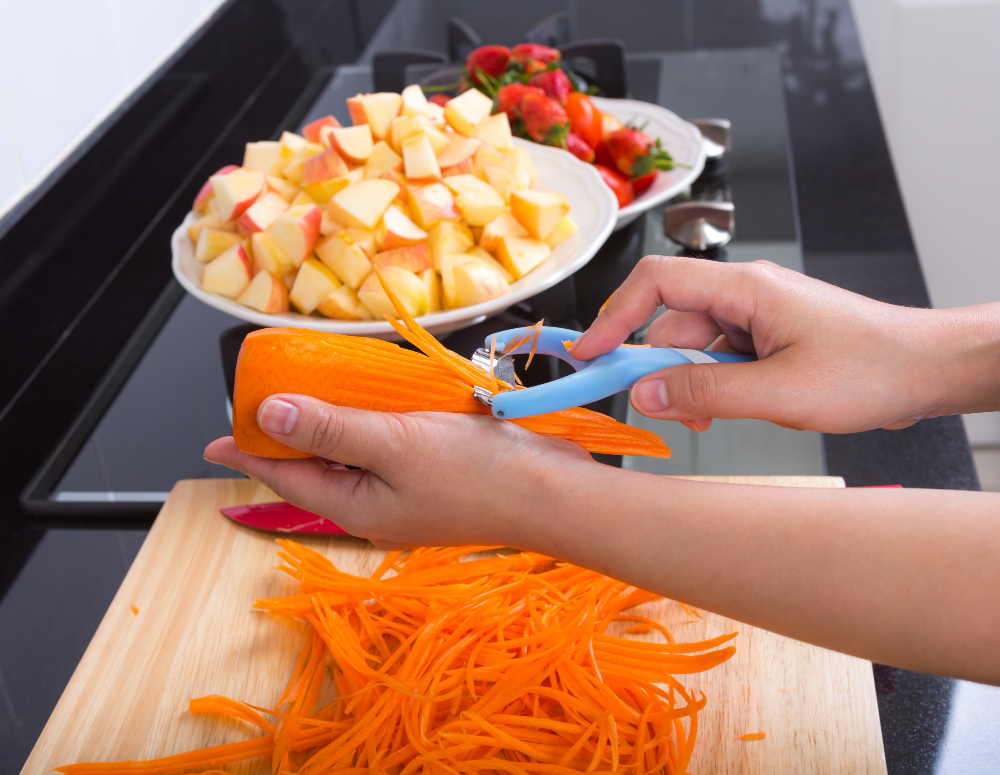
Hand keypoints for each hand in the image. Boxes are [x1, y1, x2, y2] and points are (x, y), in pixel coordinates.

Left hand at [204, 394, 592, 548]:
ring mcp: (407, 492)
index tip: (215, 438)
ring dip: (330, 423)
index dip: (249, 452)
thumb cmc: (477, 473)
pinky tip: (376, 398)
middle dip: (287, 434)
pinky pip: (387, 448)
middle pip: (315, 467)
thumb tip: (267, 415)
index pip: (285, 477)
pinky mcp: (435, 475)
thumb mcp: (391, 443)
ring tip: (312, 391)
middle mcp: (376, 503)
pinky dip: (372, 422)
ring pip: (352, 455)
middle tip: (265, 398)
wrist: (553, 492)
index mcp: (356, 506)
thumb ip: (328, 428)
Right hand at [570, 256, 998, 432]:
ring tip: (714, 417)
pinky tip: (732, 409)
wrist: (927, 370)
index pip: (656, 283)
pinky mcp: (767, 340)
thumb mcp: (779, 391)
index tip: (588, 354)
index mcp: (745, 288)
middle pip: (670, 322)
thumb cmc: (871, 368)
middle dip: (657, 368)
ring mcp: (756, 317)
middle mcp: (745, 295)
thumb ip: (705, 392)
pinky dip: (713, 386)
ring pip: (693, 347)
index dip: (614, 316)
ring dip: (690, 384)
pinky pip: (719, 359)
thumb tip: (643, 394)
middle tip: (656, 408)